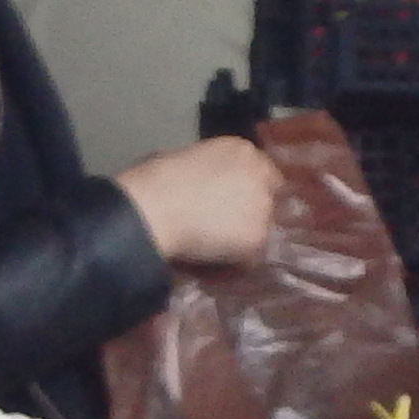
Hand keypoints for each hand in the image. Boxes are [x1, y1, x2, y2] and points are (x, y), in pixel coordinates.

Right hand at [119, 134, 277, 266]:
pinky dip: (229, 267)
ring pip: (259, 233)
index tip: (228, 206)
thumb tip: (207, 189)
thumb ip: (210, 173)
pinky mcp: (258, 238)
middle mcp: (260, 175)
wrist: (153, 208)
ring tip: (209, 252)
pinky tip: (206, 266)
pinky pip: (246, 261)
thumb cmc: (154, 181)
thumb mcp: (186, 160)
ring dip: (238, 243)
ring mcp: (263, 207)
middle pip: (266, 202)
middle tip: (219, 230)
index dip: (245, 193)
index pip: (262, 174)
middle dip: (247, 216)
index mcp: (242, 150)